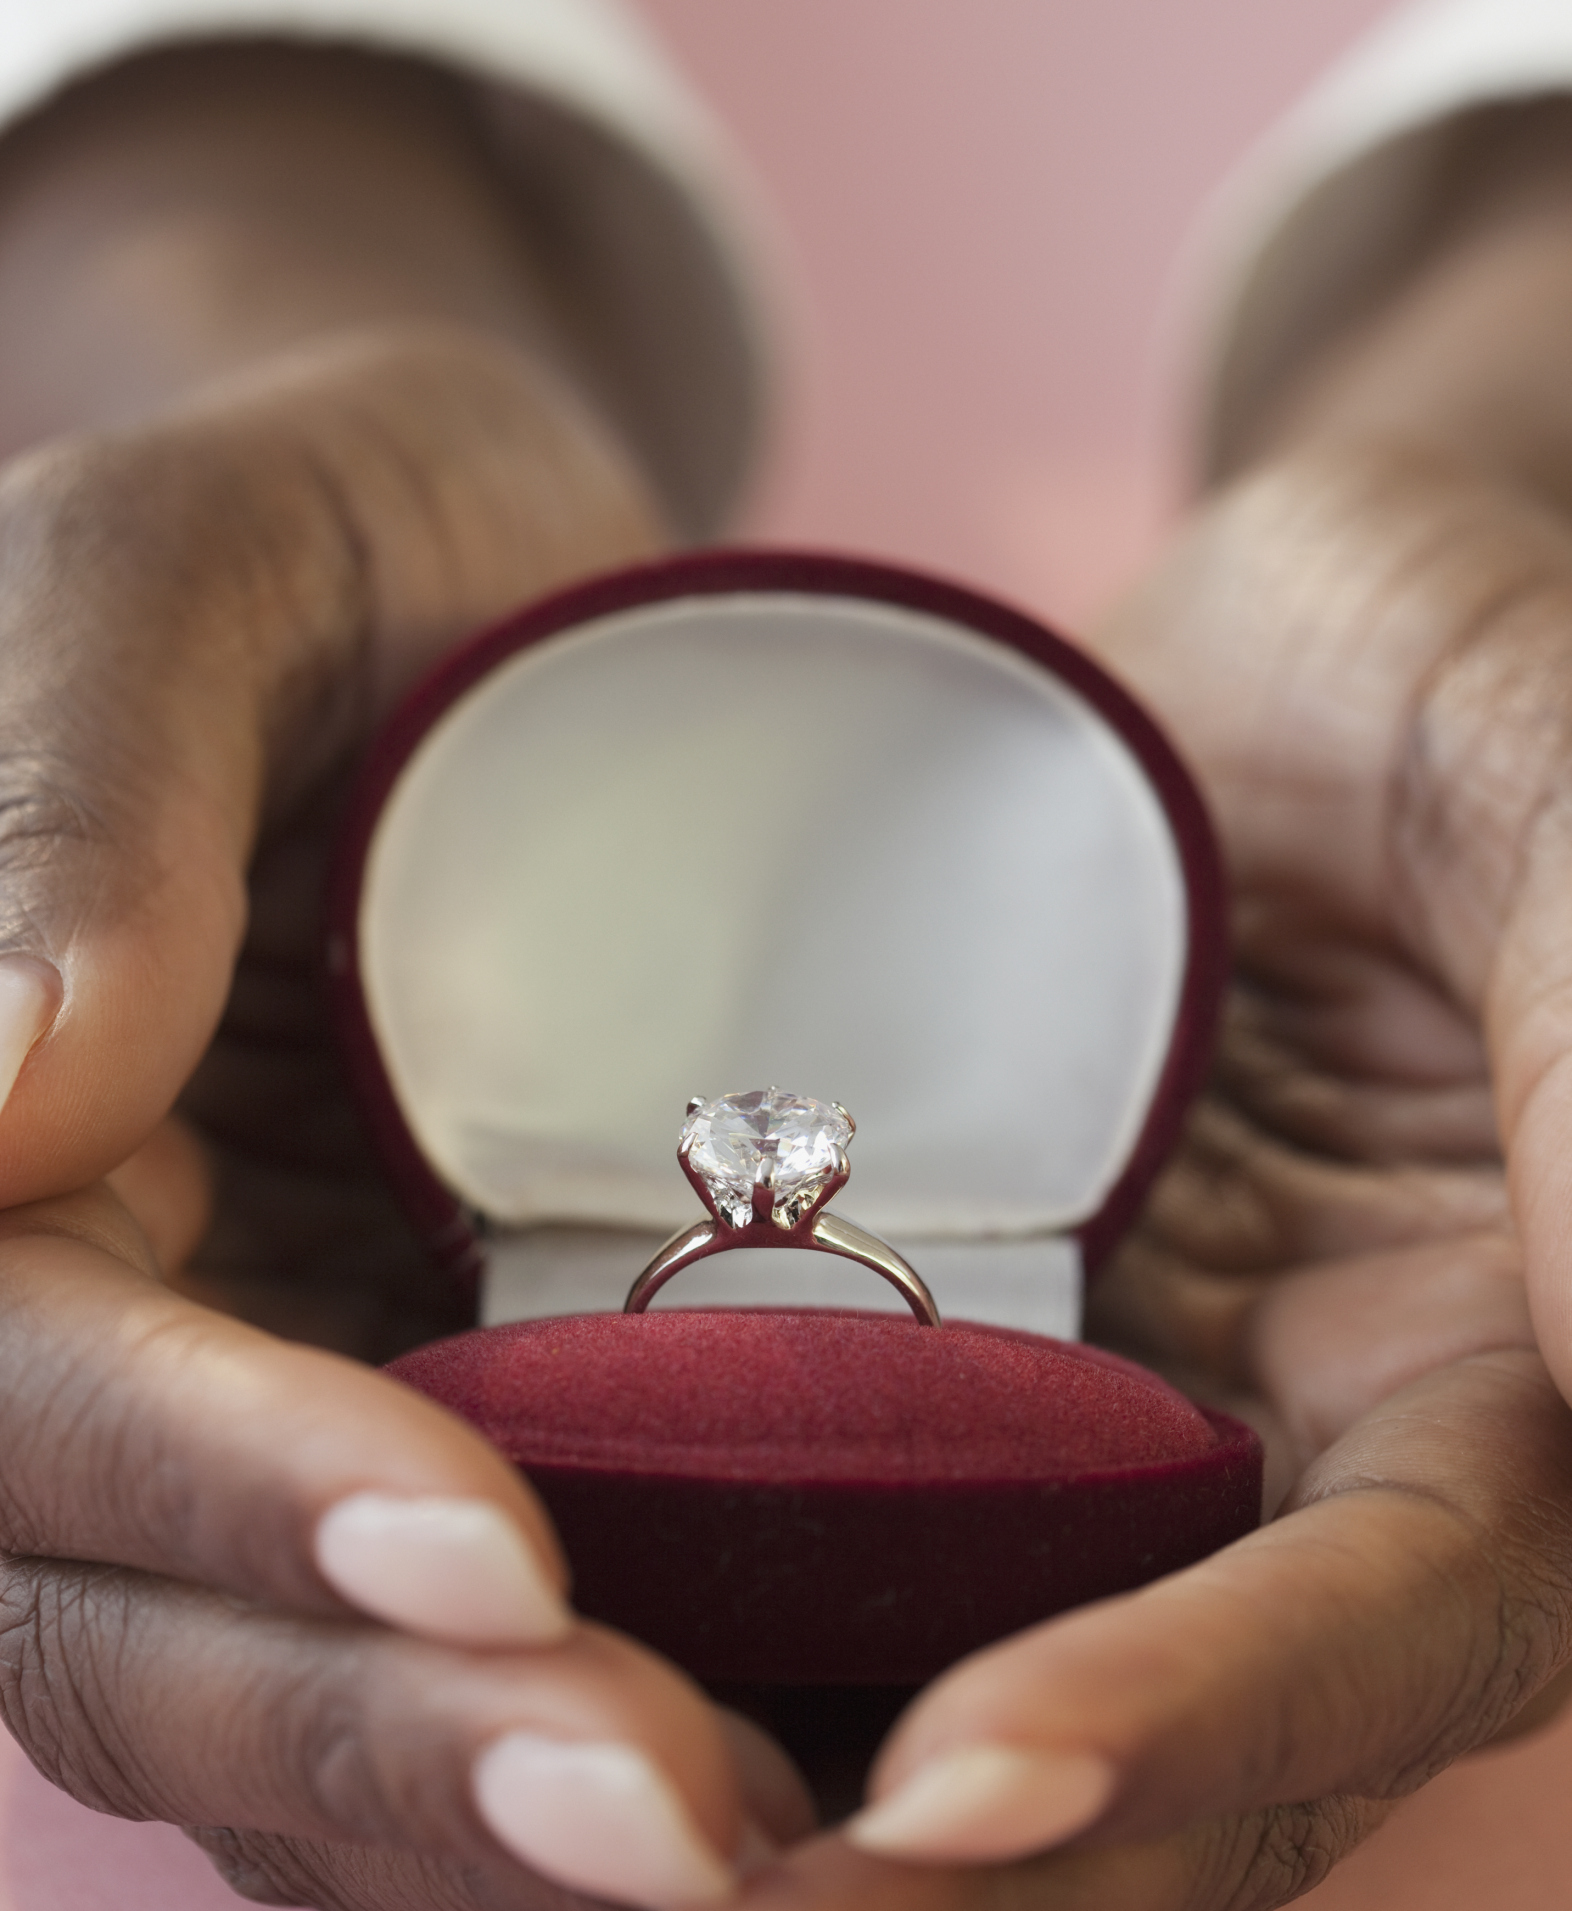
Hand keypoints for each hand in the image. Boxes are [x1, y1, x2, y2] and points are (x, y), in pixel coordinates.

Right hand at [0, 45, 813, 1910]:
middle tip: (677, 1822)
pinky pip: (436, 1652)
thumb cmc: (334, 532)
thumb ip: (75, 788)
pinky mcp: (402, 1416)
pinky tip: (771, 1790)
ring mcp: (227, 1394)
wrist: (496, 590)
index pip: (5, 1377)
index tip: (489, 1553)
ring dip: (483, 1815)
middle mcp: (62, 1310)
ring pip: (272, 1693)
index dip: (214, 1481)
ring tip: (747, 1858)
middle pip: (124, 1615)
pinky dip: (558, 1752)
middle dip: (384, 1733)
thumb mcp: (197, 570)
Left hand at [728, 106, 1571, 1910]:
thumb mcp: (1541, 793)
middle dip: (948, 1858)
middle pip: (1168, 1750)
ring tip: (562, 1818)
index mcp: (1512, 1386)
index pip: (1389, 1622)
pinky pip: (849, 1519)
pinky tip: (539, 1629)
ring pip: (980, 1673)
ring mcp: (1132, 1415)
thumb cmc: (1460, 672)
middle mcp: (1320, 1454)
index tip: (960, 1789)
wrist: (1285, 656)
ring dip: (798, 1779)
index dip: (1196, 1723)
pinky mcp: (976, 1346)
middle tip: (672, 1875)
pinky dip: (721, 1602)